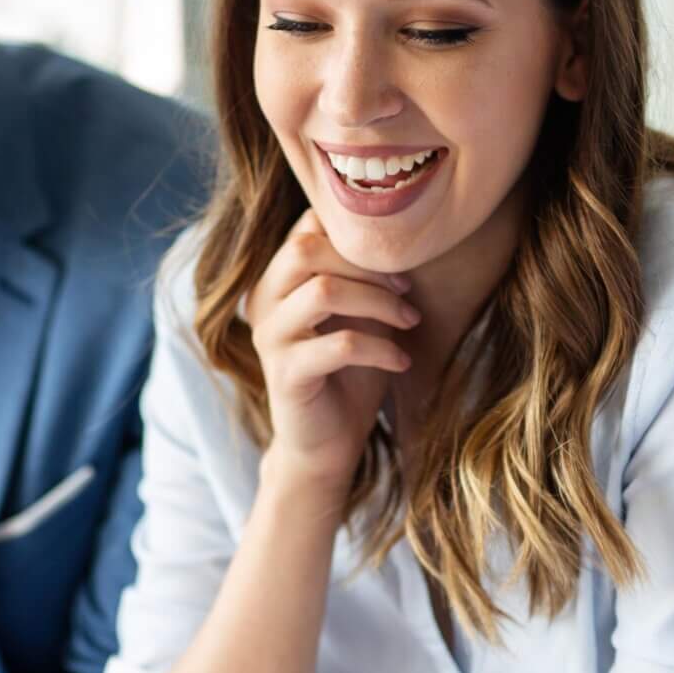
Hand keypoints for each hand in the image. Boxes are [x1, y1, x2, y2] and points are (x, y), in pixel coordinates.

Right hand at [242, 209, 417, 493]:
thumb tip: (402, 233)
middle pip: (307, 249)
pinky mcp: (285, 374)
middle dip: (368, 264)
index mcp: (277, 279)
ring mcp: (270, 337)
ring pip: (324, 290)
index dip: (355, 236)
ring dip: (380, 302)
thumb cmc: (350, 374)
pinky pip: (339, 344)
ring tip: (410, 321)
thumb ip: (362, 275)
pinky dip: (381, 348)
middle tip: (407, 289)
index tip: (398, 262)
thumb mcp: (359, 314)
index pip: (307, 227)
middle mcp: (263, 301)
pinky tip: (401, 362)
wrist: (328, 444)